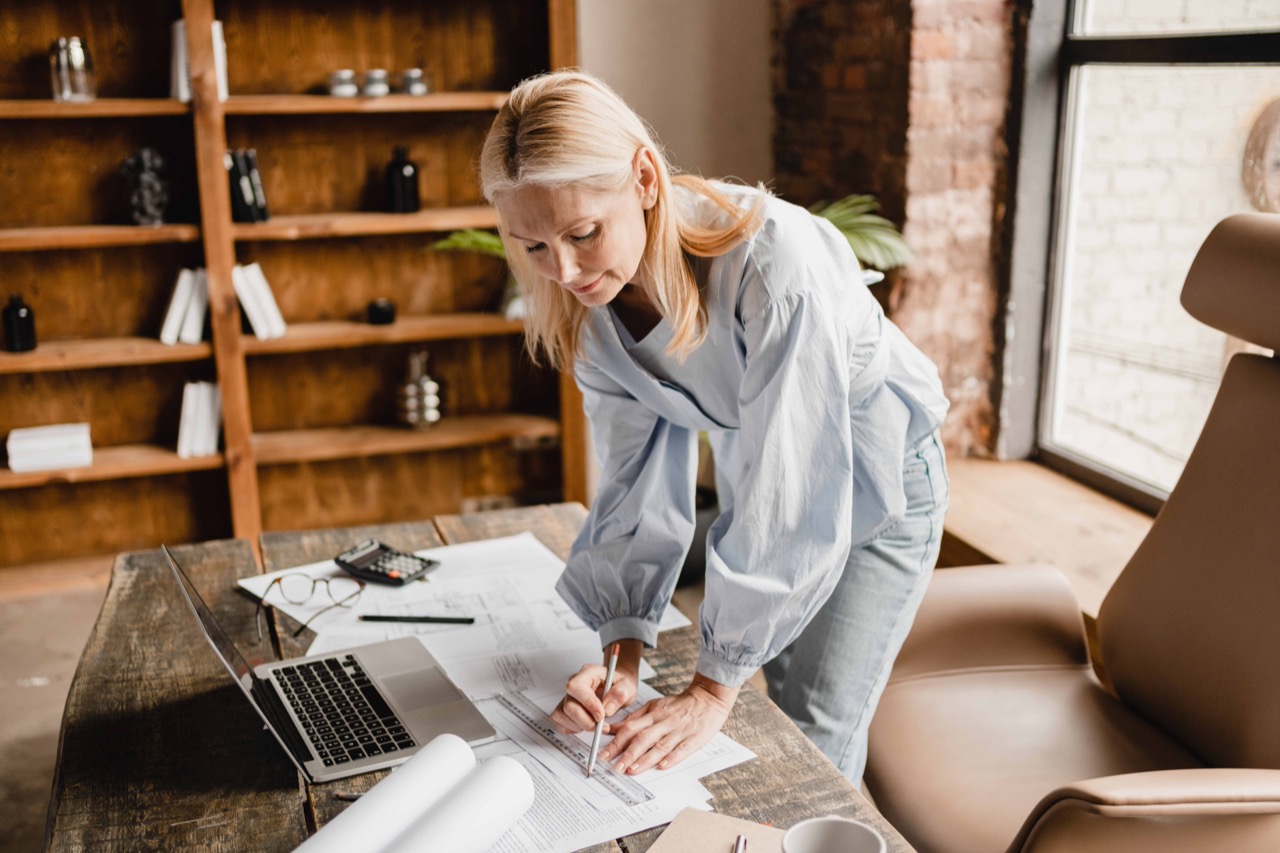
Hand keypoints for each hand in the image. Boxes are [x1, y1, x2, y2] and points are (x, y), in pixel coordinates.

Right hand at [551, 640, 642, 733]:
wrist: (617, 687)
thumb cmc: (620, 684)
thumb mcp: (628, 686)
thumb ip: (620, 694)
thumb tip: (607, 709)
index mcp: (588, 673)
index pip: (576, 686)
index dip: (587, 703)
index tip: (601, 715)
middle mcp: (575, 684)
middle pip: (568, 705)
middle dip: (585, 721)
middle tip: (601, 726)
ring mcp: (568, 696)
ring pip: (561, 715)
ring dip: (579, 725)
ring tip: (596, 725)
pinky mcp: (565, 709)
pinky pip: (560, 722)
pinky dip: (573, 728)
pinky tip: (586, 724)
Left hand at [598, 673, 738, 774]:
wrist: (708, 698)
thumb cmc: (679, 705)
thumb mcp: (654, 706)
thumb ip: (634, 718)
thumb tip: (613, 728)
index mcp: (653, 714)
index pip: (631, 728)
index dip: (616, 742)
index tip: (604, 755)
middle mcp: (664, 722)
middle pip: (642, 738)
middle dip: (627, 754)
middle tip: (615, 768)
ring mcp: (679, 731)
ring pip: (659, 745)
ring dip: (645, 759)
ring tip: (632, 770)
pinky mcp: (694, 738)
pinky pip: (682, 749)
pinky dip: (672, 757)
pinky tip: (663, 766)